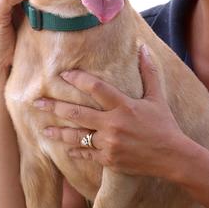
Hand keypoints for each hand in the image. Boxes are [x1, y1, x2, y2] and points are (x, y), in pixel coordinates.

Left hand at [35, 45, 187, 177]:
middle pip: (77, 113)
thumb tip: (143, 48)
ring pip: (77, 136)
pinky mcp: (109, 160)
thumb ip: (149, 72)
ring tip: (43, 129)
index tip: (64, 74)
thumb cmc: (164, 124)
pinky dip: (75, 151)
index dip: (78, 79)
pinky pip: (86, 154)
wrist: (171, 156)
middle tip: (36, 102)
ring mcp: (109, 144)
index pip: (96, 88)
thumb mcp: (157, 97)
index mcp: (124, 106)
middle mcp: (113, 124)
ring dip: (58, 133)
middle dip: (54, 107)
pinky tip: (65, 149)